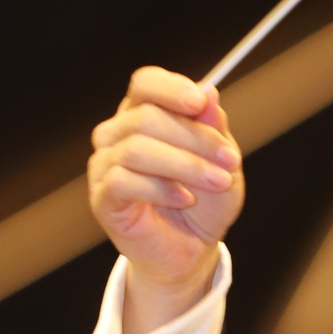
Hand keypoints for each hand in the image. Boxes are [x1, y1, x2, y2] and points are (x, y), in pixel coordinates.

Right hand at [88, 67, 243, 333]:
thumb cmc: (204, 202)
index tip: (200, 102)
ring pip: (136, 148)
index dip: (170, 88)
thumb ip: (213, 128)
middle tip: (230, 160)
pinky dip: (161, 189)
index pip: (145, 83)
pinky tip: (184, 199)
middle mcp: (117, 134)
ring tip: (217, 182)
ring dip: (185, 165)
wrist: (192, 250)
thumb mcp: (221, 162)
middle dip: (195, 138)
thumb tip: (210, 92)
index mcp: (143, 114)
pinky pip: (123, 181)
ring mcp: (104, 165)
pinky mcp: (102, 198)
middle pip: (145, 117)